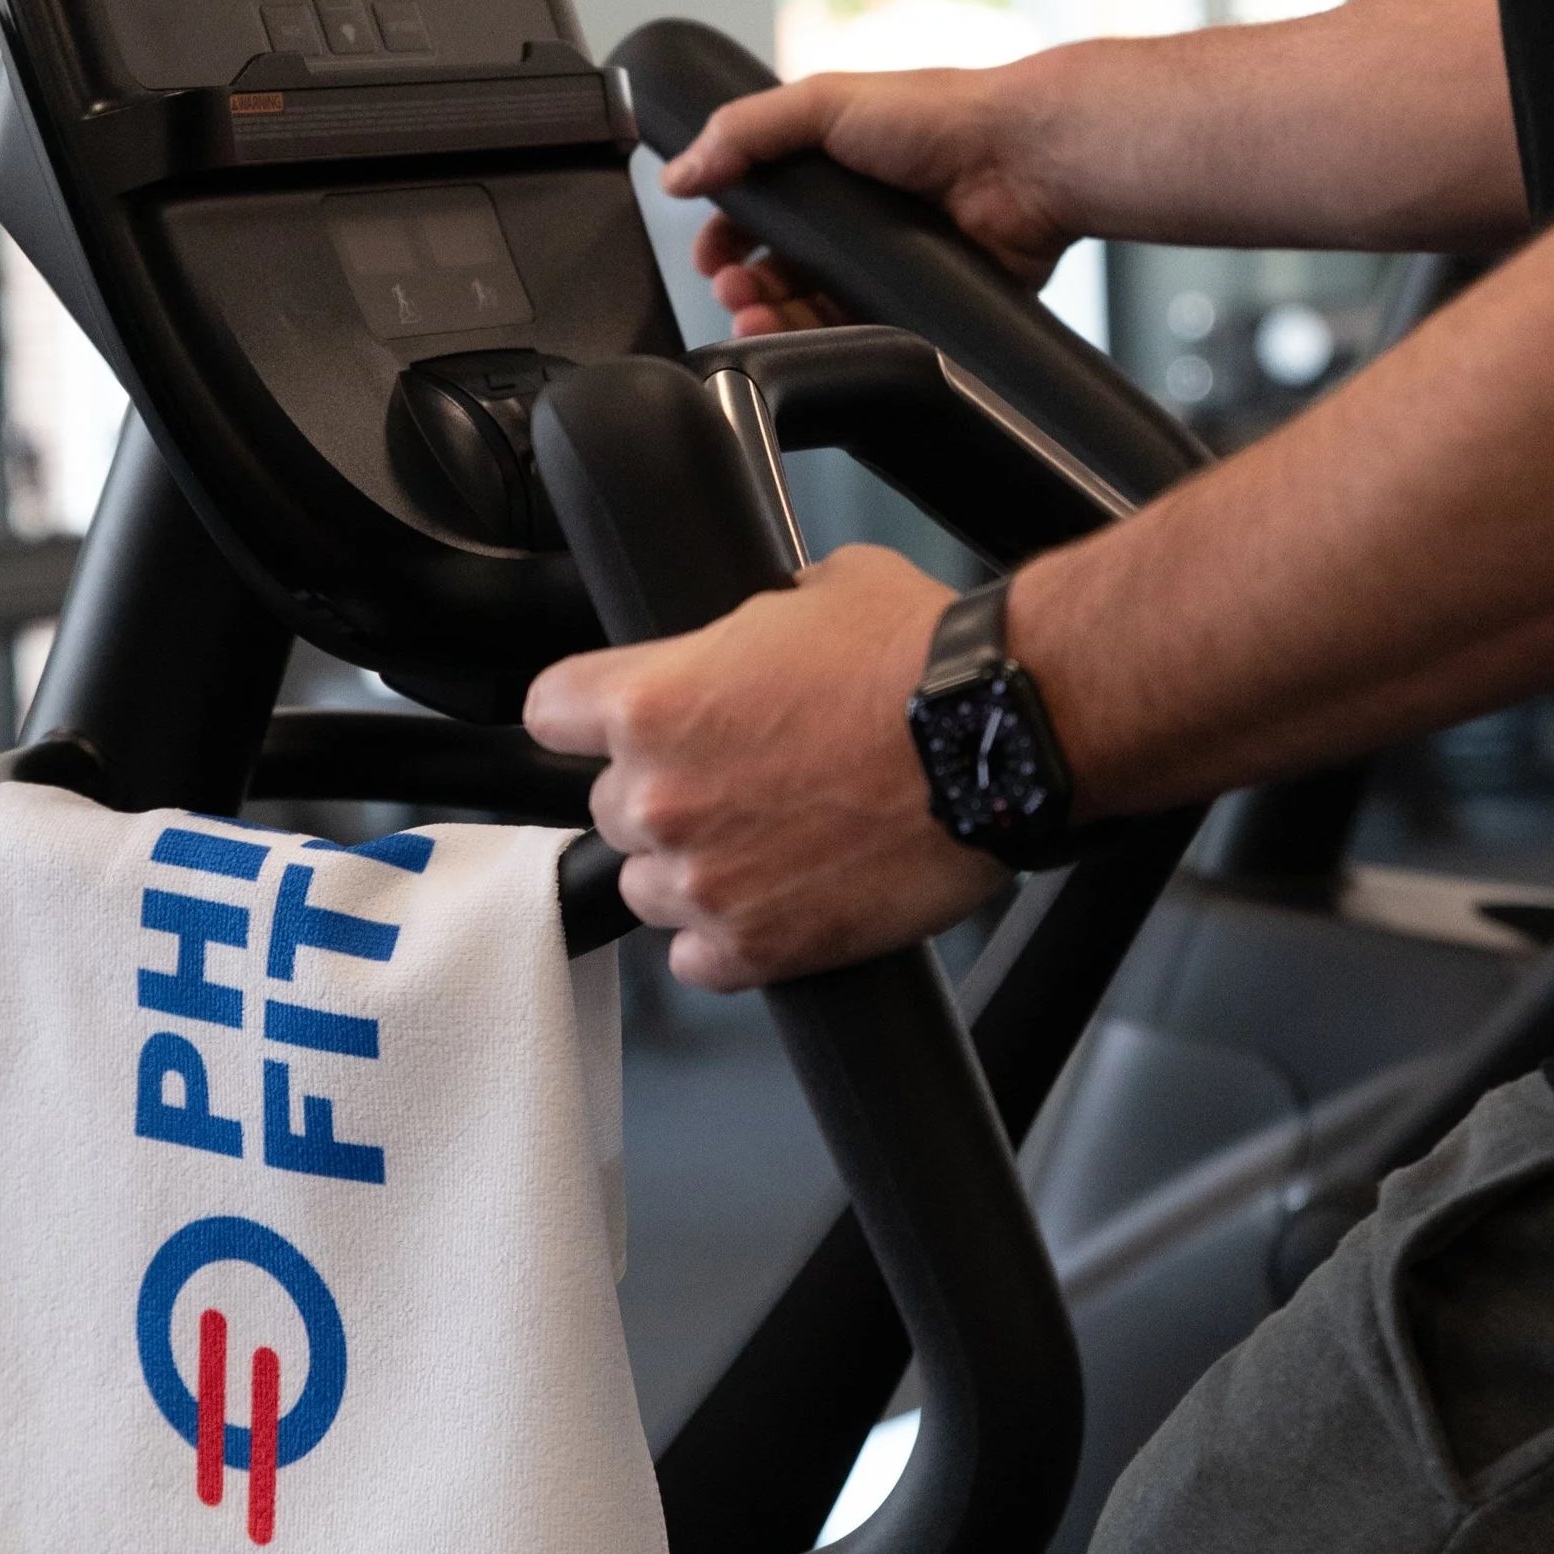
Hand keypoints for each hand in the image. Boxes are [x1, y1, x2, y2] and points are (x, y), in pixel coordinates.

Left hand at [523, 546, 1005, 988]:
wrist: (1002, 739)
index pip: (550, 713)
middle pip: (608, 807)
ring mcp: (703, 881)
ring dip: (693, 869)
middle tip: (736, 779)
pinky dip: (729, 941)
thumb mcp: (814, 592)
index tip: (605, 723)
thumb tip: (750, 635)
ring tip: (767, 844)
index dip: (585, 714)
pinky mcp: (757, 948)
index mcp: (651, 701)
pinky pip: (699, 961)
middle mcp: (659, 796)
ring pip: (649, 889)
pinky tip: (777, 903)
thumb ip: (744, 625)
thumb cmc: (920, 663)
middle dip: (664, 792)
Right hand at [658, 59, 1080, 335]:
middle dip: (742, 287)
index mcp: (826, 172)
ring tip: (756, 319)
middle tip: (733, 291)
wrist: (1023, 161)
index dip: (725, 240)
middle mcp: (853, 222)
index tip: (709, 259)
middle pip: (776, 272)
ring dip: (772, 320)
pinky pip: (860, 337)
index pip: (755, 216)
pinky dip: (825, 345)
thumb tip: (678, 171)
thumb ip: (744, 130)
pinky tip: (804, 340)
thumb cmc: (940, 117)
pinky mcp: (916, 306)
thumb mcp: (822, 102)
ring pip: (810, 311)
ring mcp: (884, 268)